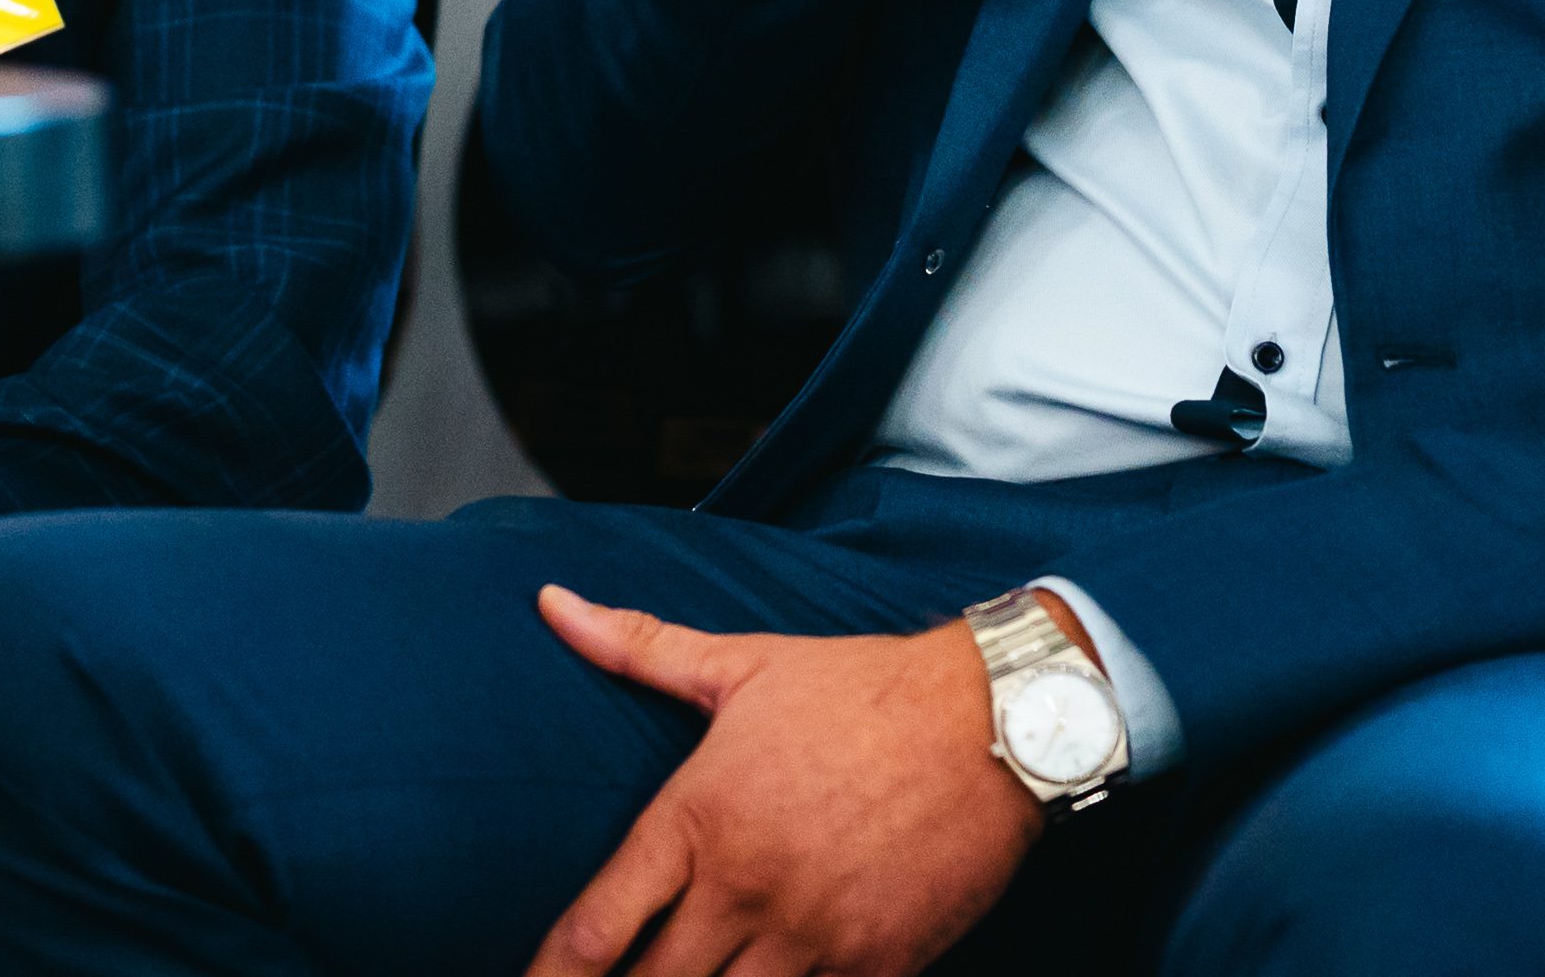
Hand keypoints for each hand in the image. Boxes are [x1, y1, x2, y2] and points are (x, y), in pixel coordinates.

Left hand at [519, 586, 1044, 976]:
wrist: (993, 722)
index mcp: (700, 818)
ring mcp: (815, 937)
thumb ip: (637, 647)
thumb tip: (551, 605)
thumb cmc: (861, 690)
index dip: (552, 972)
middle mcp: (748, 887)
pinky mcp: (878, 968)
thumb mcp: (742, 665)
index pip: (598, 925)